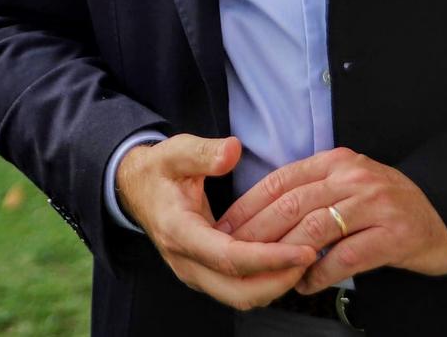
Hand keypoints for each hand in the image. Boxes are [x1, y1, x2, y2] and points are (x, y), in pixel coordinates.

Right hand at [115, 135, 318, 309]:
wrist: (135, 189)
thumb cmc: (159, 170)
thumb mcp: (175, 151)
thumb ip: (204, 152)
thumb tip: (233, 149)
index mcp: (179, 232)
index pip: (230, 258)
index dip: (270, 258)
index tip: (304, 250)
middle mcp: (186, 262)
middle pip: (239, 292)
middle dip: (279, 280)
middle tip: (311, 257)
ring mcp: (194, 273)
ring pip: (240, 297)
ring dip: (275, 284)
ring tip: (304, 259)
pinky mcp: (203, 275)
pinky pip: (238, 289)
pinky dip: (265, 281)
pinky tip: (286, 261)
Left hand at [216, 147, 446, 293]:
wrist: (443, 220)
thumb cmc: (383, 206)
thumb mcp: (346, 184)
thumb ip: (309, 190)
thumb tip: (257, 213)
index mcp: (336, 162)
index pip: (280, 180)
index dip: (248, 205)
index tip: (224, 227)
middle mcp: (354, 178)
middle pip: (292, 205)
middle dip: (256, 232)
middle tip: (233, 253)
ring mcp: (376, 205)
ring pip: (315, 229)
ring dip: (286, 255)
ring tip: (268, 272)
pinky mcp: (395, 235)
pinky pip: (347, 256)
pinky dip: (320, 272)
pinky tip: (305, 284)